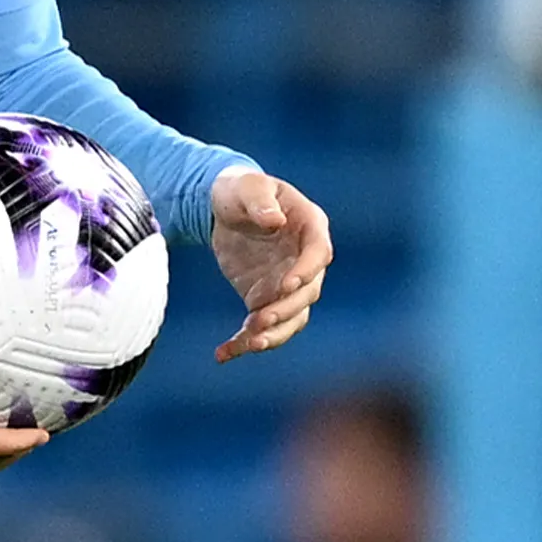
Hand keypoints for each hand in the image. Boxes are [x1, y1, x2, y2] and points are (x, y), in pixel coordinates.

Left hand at [209, 167, 330, 360]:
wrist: (224, 207)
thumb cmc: (241, 190)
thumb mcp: (247, 187)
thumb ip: (260, 202)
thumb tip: (274, 221)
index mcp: (310, 227)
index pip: (318, 253)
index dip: (306, 271)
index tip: (286, 284)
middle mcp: (305, 261)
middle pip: (307, 293)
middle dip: (285, 310)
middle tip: (259, 321)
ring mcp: (287, 283)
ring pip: (290, 317)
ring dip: (272, 334)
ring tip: (249, 344)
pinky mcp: (264, 299)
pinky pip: (260, 327)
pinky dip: (243, 343)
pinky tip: (223, 354)